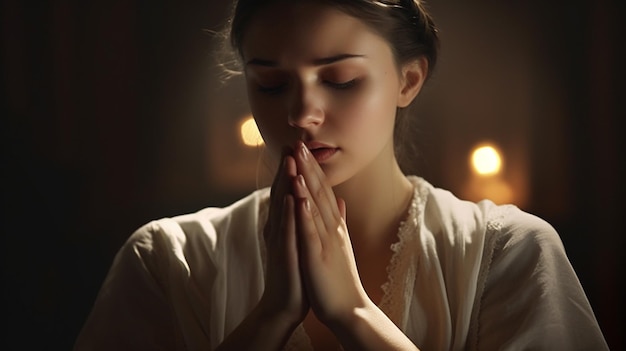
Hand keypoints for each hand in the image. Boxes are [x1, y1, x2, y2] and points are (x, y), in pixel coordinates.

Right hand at [259, 148, 308, 324]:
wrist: (286, 304)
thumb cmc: (295, 273)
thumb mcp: (300, 241)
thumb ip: (302, 220)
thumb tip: (306, 202)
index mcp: (285, 225)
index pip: (289, 191)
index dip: (294, 169)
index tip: (299, 147)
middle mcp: (279, 228)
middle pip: (282, 192)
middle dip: (287, 167)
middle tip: (291, 142)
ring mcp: (280, 241)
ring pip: (282, 206)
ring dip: (285, 183)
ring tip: (289, 159)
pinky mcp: (283, 255)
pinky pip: (286, 230)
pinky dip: (288, 212)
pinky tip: (289, 196)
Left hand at [291, 141, 369, 324]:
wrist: (350, 309)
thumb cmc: (341, 279)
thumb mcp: (340, 245)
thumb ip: (340, 222)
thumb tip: (342, 202)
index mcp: (334, 227)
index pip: (324, 192)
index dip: (314, 170)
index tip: (304, 149)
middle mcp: (332, 228)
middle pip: (320, 192)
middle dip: (309, 166)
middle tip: (299, 142)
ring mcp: (326, 240)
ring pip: (316, 204)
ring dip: (307, 179)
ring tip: (297, 157)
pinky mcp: (319, 255)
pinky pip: (311, 228)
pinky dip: (305, 208)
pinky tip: (298, 192)